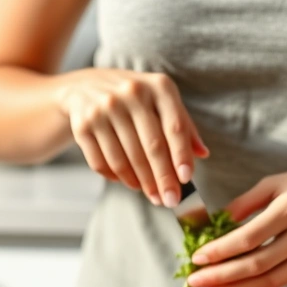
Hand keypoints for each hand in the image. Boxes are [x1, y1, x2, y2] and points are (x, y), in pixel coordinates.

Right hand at [57, 68, 208, 206]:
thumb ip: (183, 125)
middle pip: (152, 146)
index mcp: (158, 86)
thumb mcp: (161, 101)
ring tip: (153, 195)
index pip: (175, 126)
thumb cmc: (135, 99)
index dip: (181, 155)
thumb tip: (202, 154)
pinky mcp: (83, 125)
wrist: (85, 86)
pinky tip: (130, 183)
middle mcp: (130, 93)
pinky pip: (102, 162)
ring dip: (142, 183)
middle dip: (163, 179)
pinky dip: (118, 178)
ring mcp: (103, 108)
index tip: (186, 179)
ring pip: (126, 159)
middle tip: (171, 201)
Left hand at [185, 162, 286, 286]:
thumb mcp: (278, 182)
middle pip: (255, 265)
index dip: (218, 251)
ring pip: (269, 281)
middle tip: (195, 282)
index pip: (247, 238)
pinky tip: (237, 285)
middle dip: (221, 277)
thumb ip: (244, 204)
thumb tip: (212, 223)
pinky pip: (283, 280)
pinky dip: (258, 284)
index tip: (196, 257)